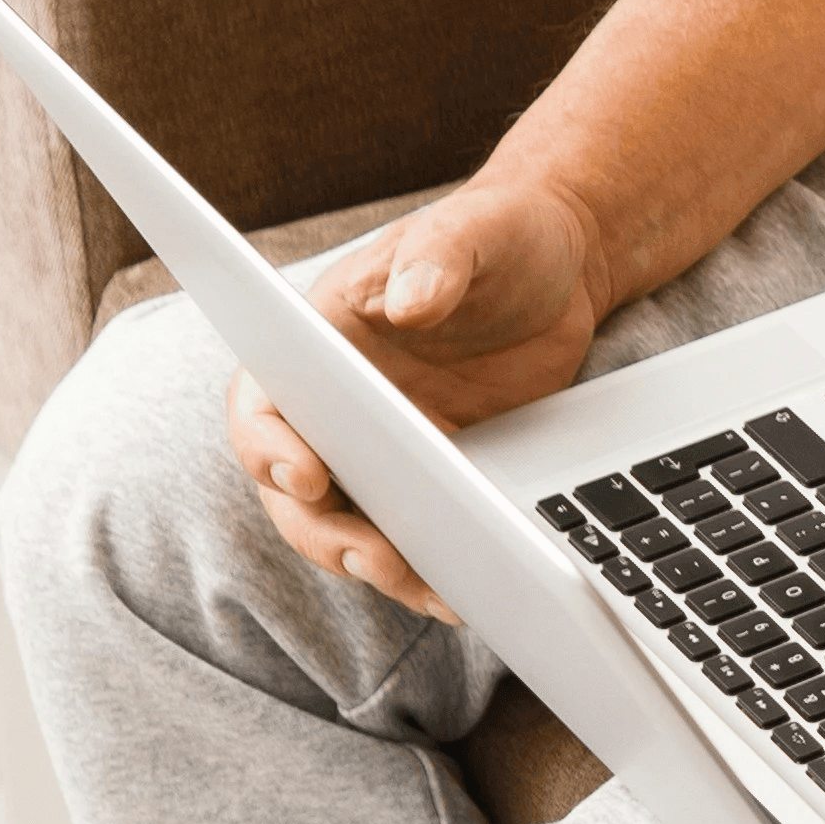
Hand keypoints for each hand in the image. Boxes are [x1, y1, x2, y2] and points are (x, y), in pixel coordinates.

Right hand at [225, 173, 614, 621]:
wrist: (561, 264)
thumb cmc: (497, 233)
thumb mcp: (470, 231)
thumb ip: (437, 257)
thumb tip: (412, 300)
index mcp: (321, 340)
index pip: (264, 402)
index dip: (268, 444)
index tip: (305, 472)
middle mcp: (338, 402)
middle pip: (295, 487)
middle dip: (324, 530)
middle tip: (374, 557)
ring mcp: (382, 445)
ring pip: (350, 524)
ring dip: (375, 564)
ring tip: (429, 586)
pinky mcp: (434, 474)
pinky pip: (415, 534)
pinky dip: (430, 568)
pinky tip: (464, 591)